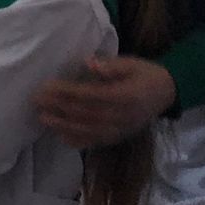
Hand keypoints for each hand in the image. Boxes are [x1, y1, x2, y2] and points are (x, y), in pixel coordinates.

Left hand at [33, 56, 177, 148]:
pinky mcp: (119, 137)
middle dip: (59, 107)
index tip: (47, 86)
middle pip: (86, 113)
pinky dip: (79, 141)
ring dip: (63, 125)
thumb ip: (111, 66)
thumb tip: (89, 62)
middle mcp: (122, 116)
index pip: (90, 95)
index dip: (67, 92)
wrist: (168, 93)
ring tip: (42, 118)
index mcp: (125, 96)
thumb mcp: (131, 64)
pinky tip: (61, 137)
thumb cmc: (146, 74)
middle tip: (36, 101)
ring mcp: (121, 129)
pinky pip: (97, 142)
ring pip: (88, 130)